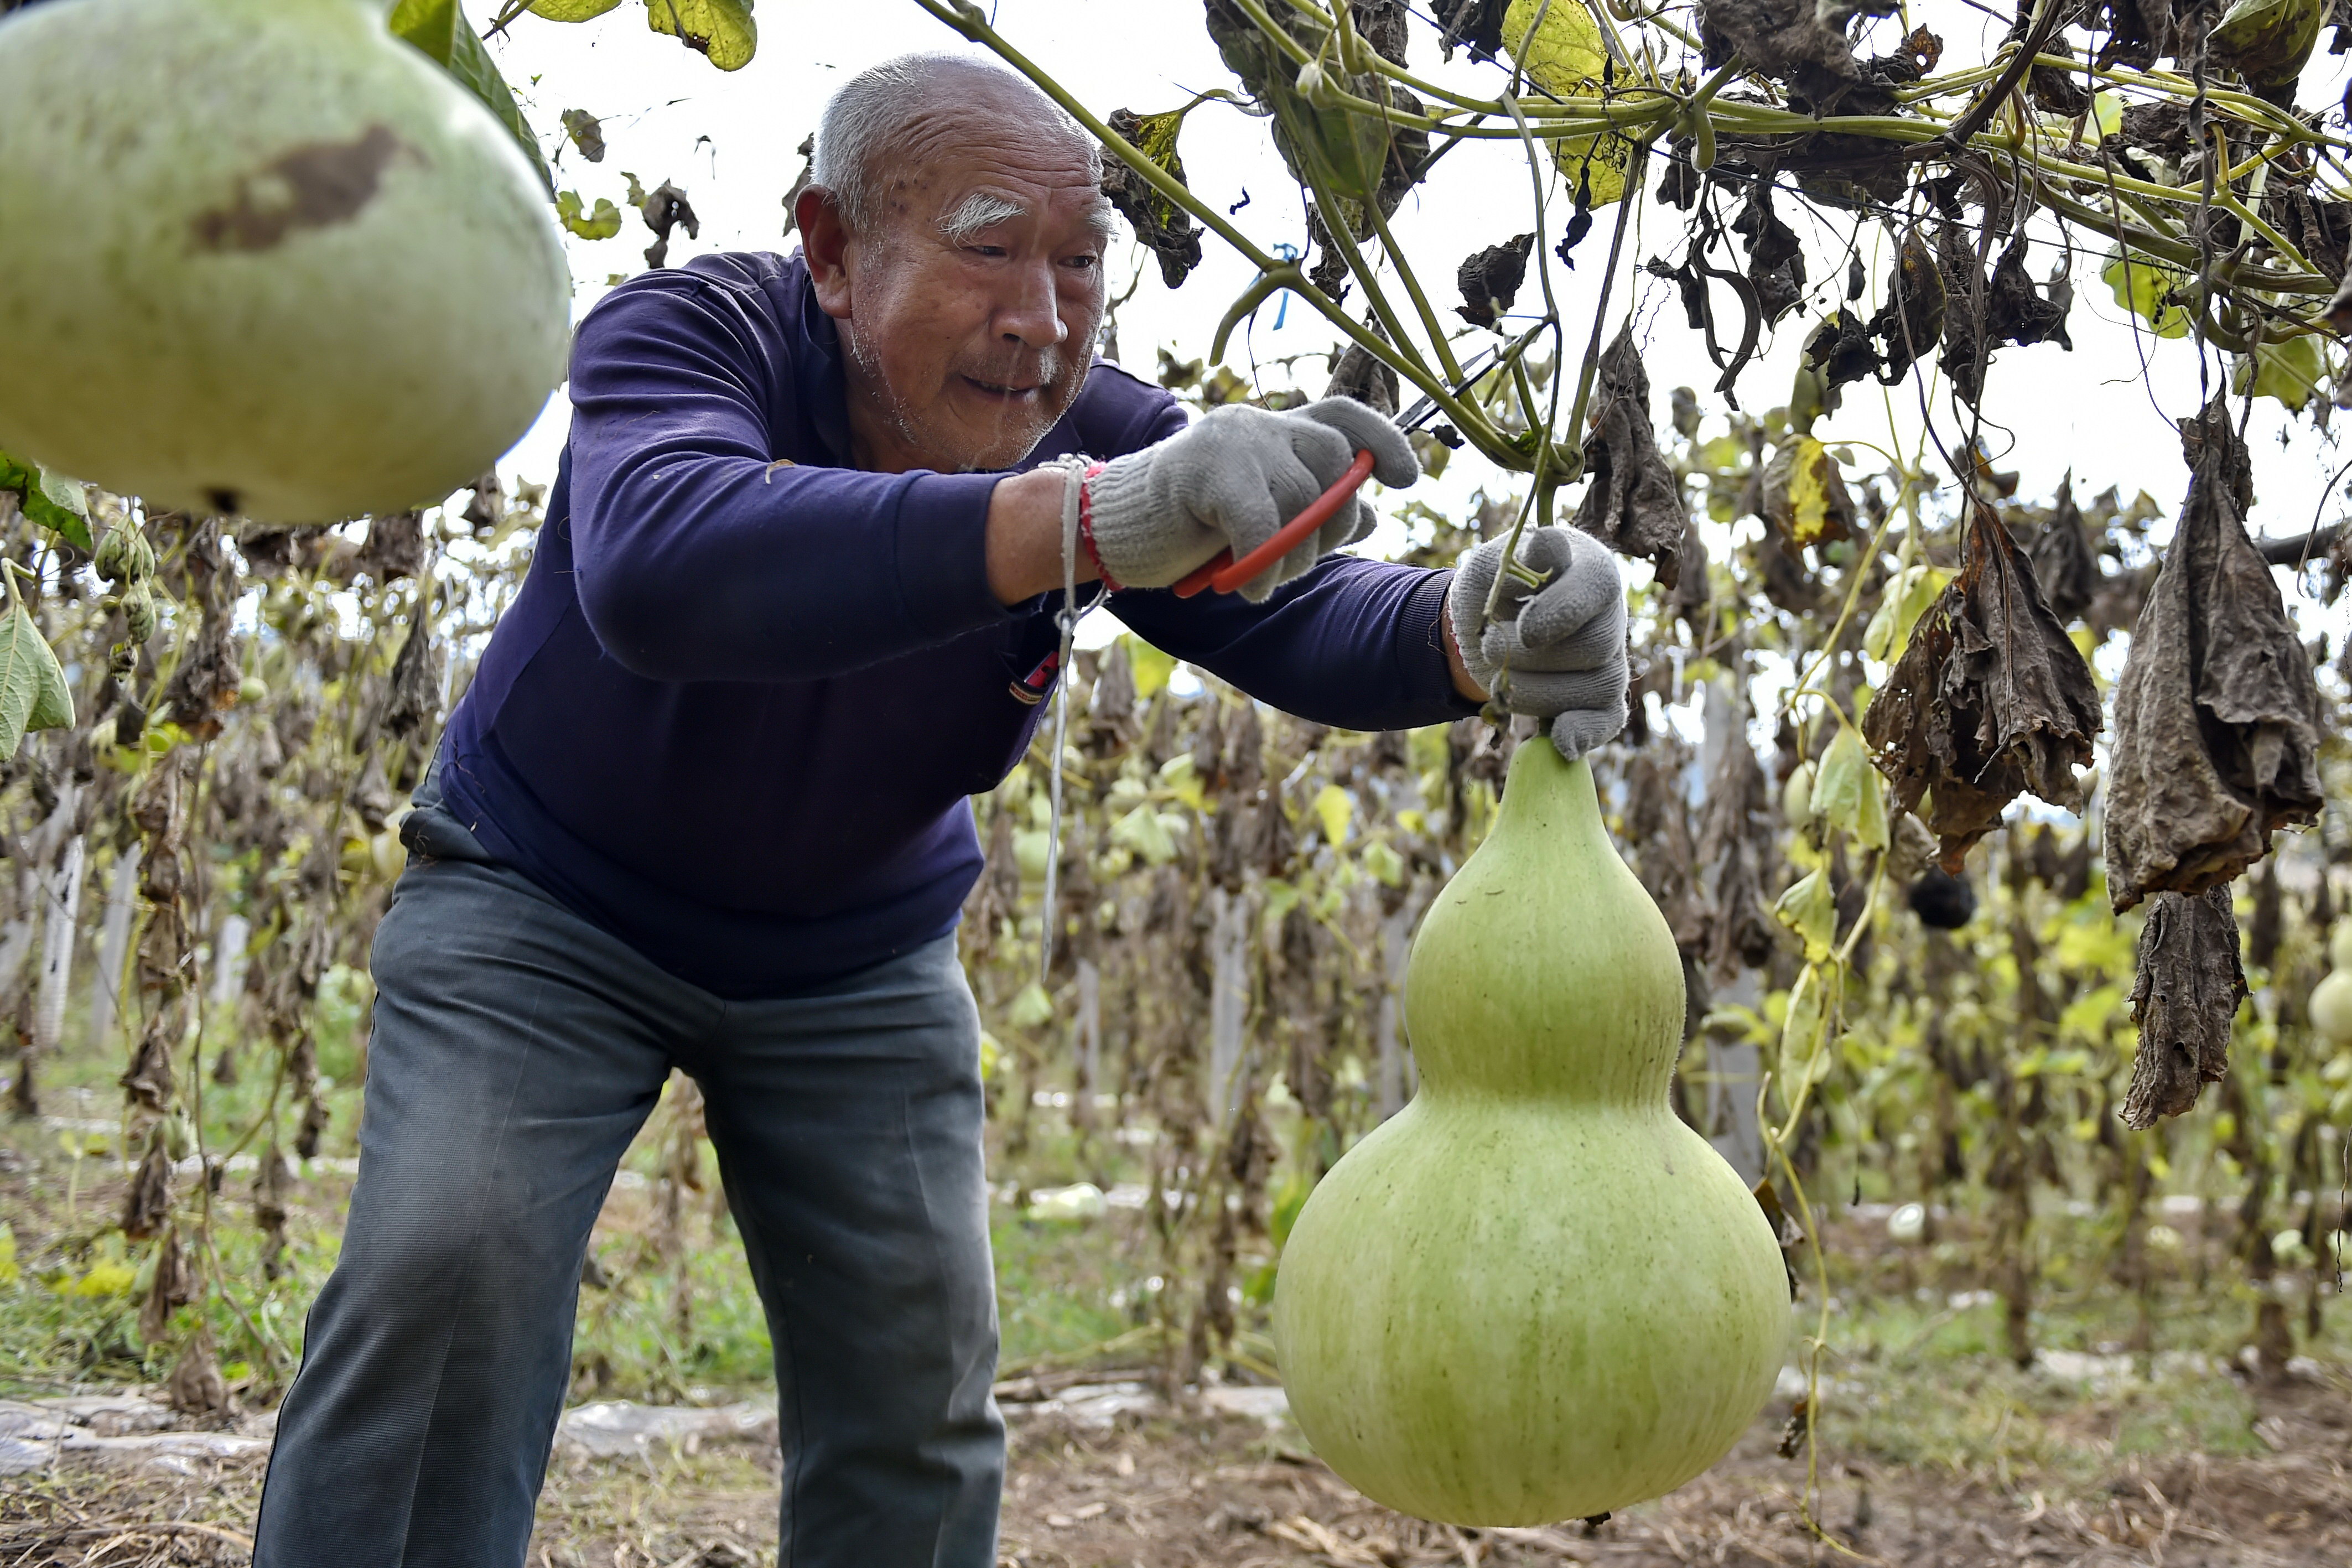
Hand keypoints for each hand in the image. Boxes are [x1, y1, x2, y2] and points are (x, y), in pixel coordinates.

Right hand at [1084, 397, 1417, 601]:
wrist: (1110, 531)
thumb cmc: (1188, 530)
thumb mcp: (1261, 518)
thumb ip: (1311, 510)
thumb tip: (1369, 513)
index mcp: (1275, 432)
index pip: (1345, 417)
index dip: (1385, 442)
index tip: (1408, 479)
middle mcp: (1259, 425)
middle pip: (1336, 464)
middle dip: (1334, 524)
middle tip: (1299, 563)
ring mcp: (1233, 441)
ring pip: (1304, 501)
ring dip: (1293, 560)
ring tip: (1261, 582)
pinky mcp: (1207, 469)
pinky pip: (1263, 525)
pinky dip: (1262, 569)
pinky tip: (1245, 589)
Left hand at [1448, 526, 1628, 760]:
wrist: (1489, 625)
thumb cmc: (1494, 588)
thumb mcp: (1489, 566)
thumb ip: (1516, 557)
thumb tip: (1547, 545)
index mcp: (1589, 568)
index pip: (1595, 586)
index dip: (1562, 611)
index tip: (1525, 631)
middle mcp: (1610, 613)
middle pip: (1595, 646)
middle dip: (1534, 657)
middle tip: (1488, 646)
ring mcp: (1611, 657)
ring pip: (1598, 687)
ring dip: (1537, 691)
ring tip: (1497, 677)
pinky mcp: (1601, 697)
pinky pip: (1609, 719)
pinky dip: (1586, 732)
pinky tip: (1563, 742)